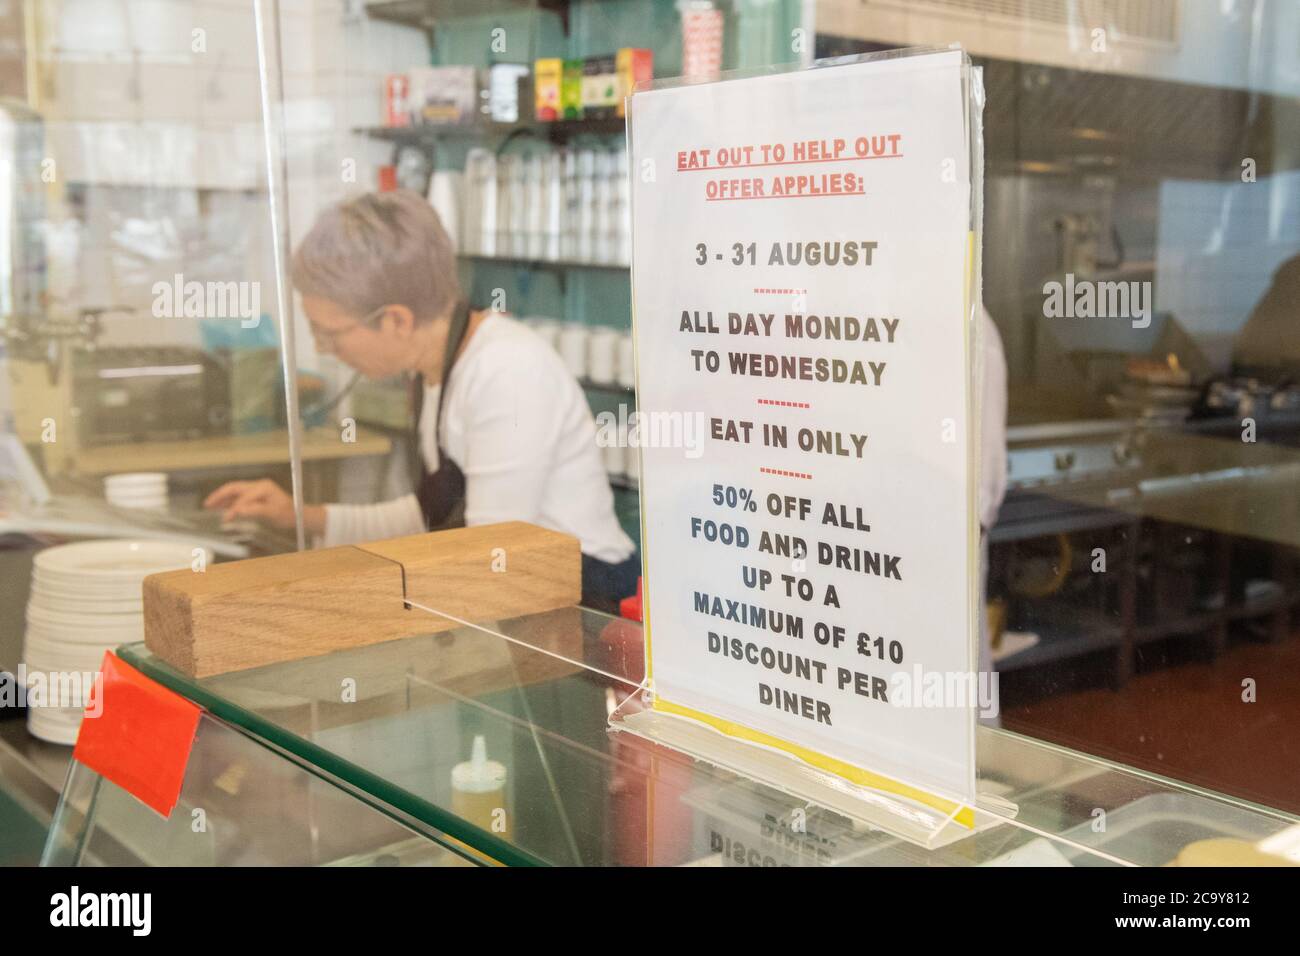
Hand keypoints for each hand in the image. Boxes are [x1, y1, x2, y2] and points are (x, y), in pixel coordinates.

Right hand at [203, 479, 325, 533]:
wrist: (298, 515)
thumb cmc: (288, 514)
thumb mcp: (273, 514)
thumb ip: (255, 511)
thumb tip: (238, 510)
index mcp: (264, 487)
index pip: (243, 497)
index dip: (233, 508)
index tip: (226, 519)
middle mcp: (259, 486)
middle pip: (235, 488)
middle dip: (220, 495)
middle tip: (207, 504)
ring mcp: (256, 490)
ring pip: (235, 491)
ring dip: (222, 498)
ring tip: (209, 505)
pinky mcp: (255, 496)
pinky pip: (238, 496)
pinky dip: (228, 501)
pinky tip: (221, 508)